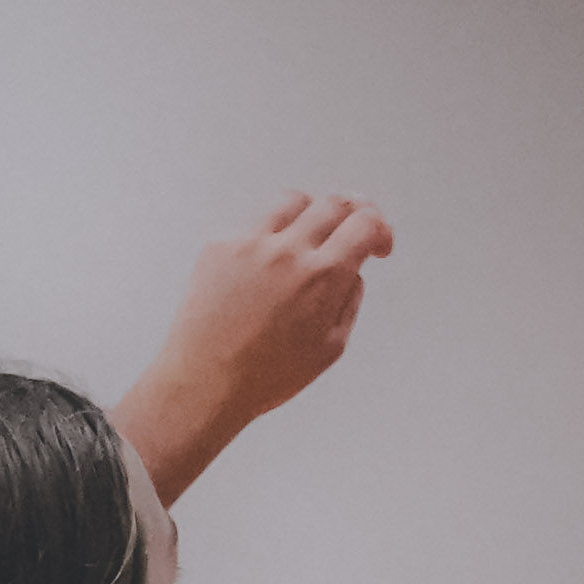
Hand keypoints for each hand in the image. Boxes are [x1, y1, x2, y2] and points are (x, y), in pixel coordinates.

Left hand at [120, 192, 394, 498]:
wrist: (204, 382)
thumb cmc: (264, 376)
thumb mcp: (329, 349)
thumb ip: (348, 301)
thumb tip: (352, 271)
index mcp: (322, 278)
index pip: (365, 224)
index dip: (380, 229)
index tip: (378, 242)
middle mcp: (288, 251)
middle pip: (334, 203)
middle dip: (353, 212)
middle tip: (354, 226)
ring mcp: (251, 243)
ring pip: (293, 201)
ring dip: (312, 212)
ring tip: (311, 233)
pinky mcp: (221, 244)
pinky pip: (254, 223)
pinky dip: (271, 234)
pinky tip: (269, 259)